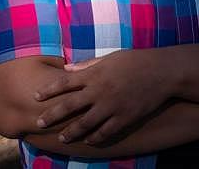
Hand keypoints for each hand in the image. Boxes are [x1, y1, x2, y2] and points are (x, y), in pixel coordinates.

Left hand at [34, 49, 172, 144]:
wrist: (162, 71)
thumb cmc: (135, 60)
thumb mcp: (110, 58)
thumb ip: (87, 65)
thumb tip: (67, 69)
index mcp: (95, 73)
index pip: (65, 82)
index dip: (48, 90)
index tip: (35, 96)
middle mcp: (100, 91)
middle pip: (69, 105)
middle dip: (52, 115)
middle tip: (37, 122)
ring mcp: (112, 106)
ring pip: (85, 124)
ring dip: (71, 132)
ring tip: (62, 137)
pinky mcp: (124, 118)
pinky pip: (105, 132)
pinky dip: (95, 138)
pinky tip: (88, 140)